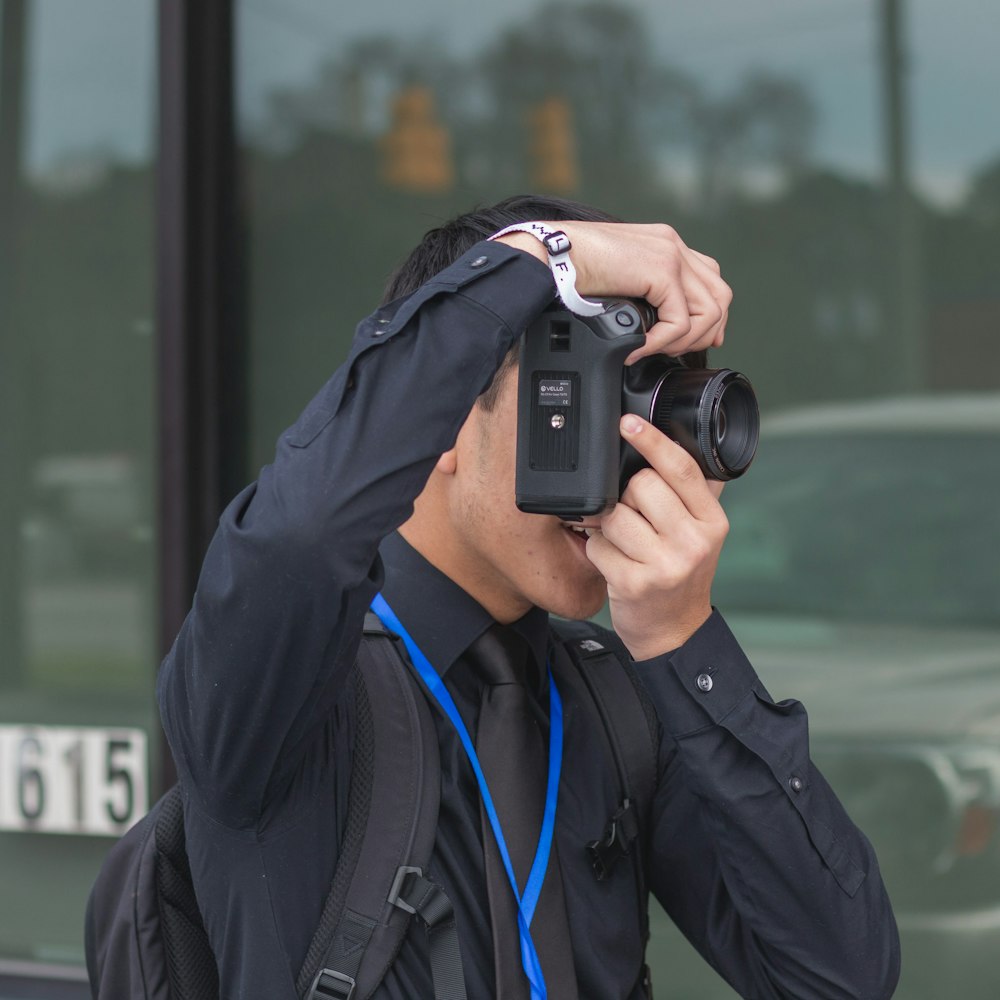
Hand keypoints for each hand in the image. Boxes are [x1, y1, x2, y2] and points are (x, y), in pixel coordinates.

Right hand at [495, 222, 730, 361]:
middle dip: (708, 330)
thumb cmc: (569, 269)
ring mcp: (671, 255)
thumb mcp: (617, 279)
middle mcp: (673, 245)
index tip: (697, 339)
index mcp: (664, 243)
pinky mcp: (661, 271)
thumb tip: (652, 325)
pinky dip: (661, 343)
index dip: (710, 314)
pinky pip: (679, 322)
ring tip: (654, 351)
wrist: (551, 256)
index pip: (709, 279)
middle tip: (679, 352)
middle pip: (720, 294)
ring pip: (708, 311)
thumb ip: (641, 291)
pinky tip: (638, 349)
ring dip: (684, 341)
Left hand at [583, 414, 728, 660]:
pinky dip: (598, 549)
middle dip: (627, 494)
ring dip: (608, 524)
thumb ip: (693, 492)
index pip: (682, 469)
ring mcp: (665, 564)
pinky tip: (613, 560)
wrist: (674, 631)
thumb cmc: (680, 573)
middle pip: (642, 485)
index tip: (628, 422)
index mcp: (712, 521)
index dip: (652, 441)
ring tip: (623, 540)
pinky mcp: (635, 584)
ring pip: (615, 514)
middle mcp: (694, 541)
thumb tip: (678, 439)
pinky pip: (598, 546)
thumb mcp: (701, 533)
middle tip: (633, 515)